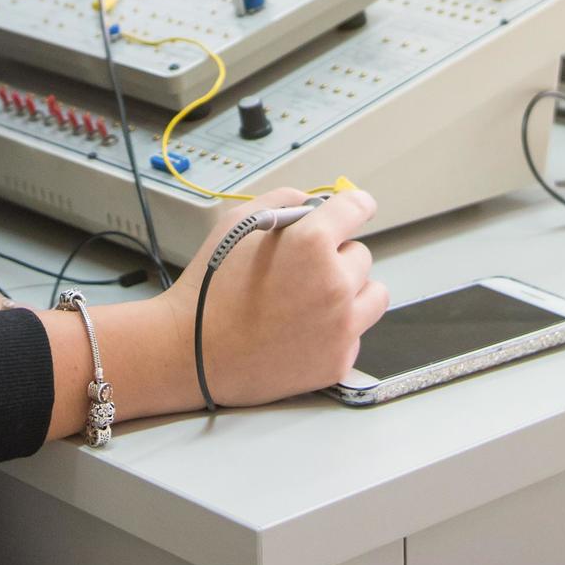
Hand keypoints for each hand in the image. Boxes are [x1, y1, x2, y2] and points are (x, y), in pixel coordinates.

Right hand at [167, 186, 387, 407]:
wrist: (192, 353)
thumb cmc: (209, 288)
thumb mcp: (236, 223)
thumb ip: (283, 202)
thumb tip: (313, 204)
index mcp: (312, 243)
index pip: (357, 207)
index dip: (354, 205)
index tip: (356, 208)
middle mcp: (335, 284)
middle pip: (361, 255)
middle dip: (336, 258)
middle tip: (300, 272)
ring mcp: (341, 327)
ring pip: (372, 294)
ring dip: (350, 293)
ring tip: (310, 301)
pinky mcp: (338, 361)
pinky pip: (356, 334)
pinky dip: (338, 330)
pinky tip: (302, 331)